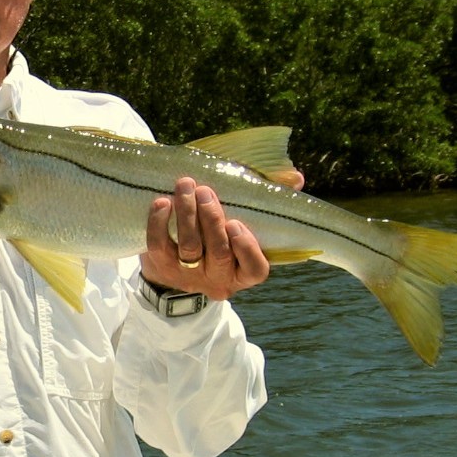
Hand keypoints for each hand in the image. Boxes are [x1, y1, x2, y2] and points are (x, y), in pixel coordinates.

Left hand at [140, 177, 269, 300]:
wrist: (175, 269)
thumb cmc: (219, 240)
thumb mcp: (243, 230)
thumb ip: (267, 205)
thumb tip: (297, 178)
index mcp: (243, 272)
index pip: (255, 269)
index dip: (246, 248)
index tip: (235, 223)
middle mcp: (218, 278)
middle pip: (219, 252)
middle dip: (211, 219)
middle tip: (204, 191)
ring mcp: (189, 276)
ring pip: (190, 247)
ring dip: (187, 213)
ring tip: (186, 186)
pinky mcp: (162, 267)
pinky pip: (159, 246)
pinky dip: (158, 222)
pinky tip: (162, 202)